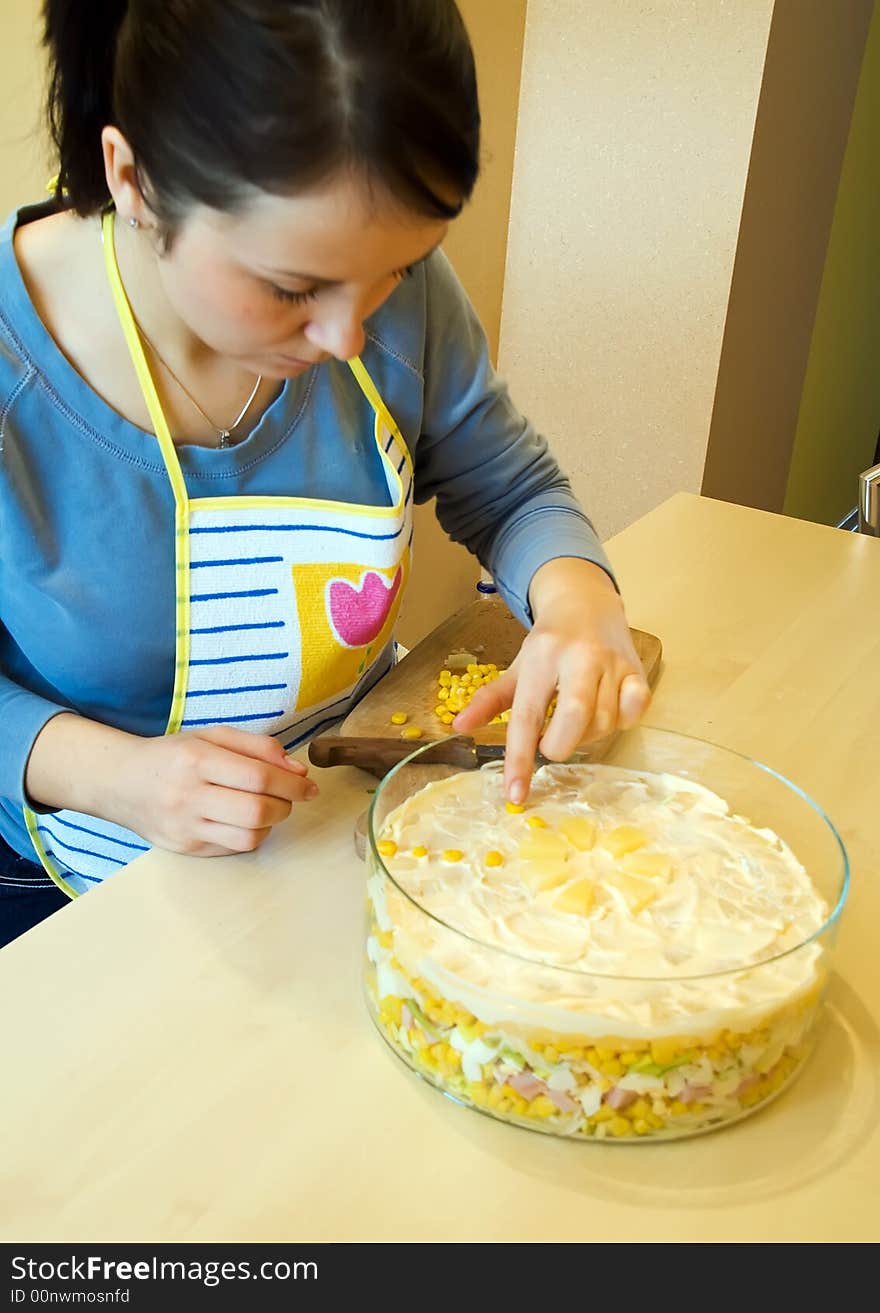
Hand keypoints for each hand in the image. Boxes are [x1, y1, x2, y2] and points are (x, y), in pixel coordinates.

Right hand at [114, 726, 317, 854]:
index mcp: (195, 759)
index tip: (308, 785)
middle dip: (286, 805)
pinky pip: (233, 849)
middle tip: (290, 797)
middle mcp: (187, 795)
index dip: (292, 783)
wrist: (121, 783)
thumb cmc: (173, 756)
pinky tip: (244, 820)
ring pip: (249, 836)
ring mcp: (184, 827)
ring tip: (268, 808)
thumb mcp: (211, 736)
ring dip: (271, 823)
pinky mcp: (184, 849)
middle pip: (257, 810)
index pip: (258, 776)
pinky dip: (250, 835)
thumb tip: (297, 770)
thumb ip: (257, 747)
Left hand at [452, 559, 650, 802]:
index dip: (520, 760)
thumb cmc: (549, 643)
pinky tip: (608, 712)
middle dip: (559, 745)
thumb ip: (491, 699)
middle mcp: (579, 657)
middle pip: (574, 717)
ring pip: (605, 721)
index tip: (515, 795)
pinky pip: (636, 710)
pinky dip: (622, 721)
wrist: (587, 601)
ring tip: (575, 723)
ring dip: (586, 737)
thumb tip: (459, 728)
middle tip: (550, 744)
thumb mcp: (518, 668)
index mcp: (541, 657)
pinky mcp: (638, 670)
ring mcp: (612, 663)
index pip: (528, 716)